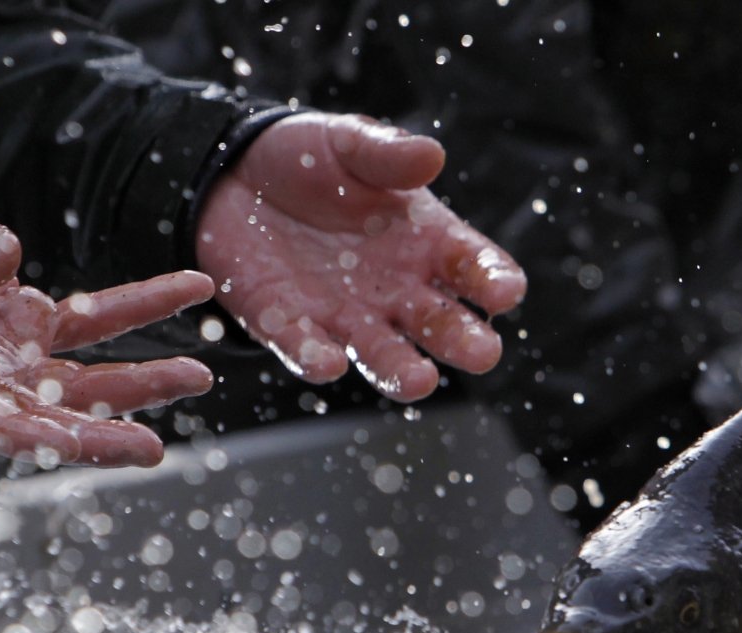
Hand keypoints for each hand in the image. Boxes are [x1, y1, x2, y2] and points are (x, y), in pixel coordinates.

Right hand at [0, 175, 214, 467]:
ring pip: (84, 379)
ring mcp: (10, 356)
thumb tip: (8, 257)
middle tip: (152, 450)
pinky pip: (94, 322)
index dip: (33, 441)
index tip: (77, 447)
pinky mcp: (30, 324)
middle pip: (48, 420)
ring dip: (141, 381)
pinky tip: (191, 289)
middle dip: (101, 434)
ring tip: (199, 375)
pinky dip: (141, 307)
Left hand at [197, 113, 526, 401]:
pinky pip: (307, 349)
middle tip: (483, 354)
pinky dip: (316, 357)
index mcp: (425, 241)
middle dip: (463, 340)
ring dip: (401, 370)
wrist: (235, 177)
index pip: (472, 265)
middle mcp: (396, 290)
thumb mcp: (348, 143)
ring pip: (383, 354)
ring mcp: (346, 315)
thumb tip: (432, 155)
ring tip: (418, 382)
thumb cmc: (311, 160)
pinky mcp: (291, 328)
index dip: (493, 278)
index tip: (506, 291)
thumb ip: (387, 153)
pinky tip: (327, 363)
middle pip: (440, 324)